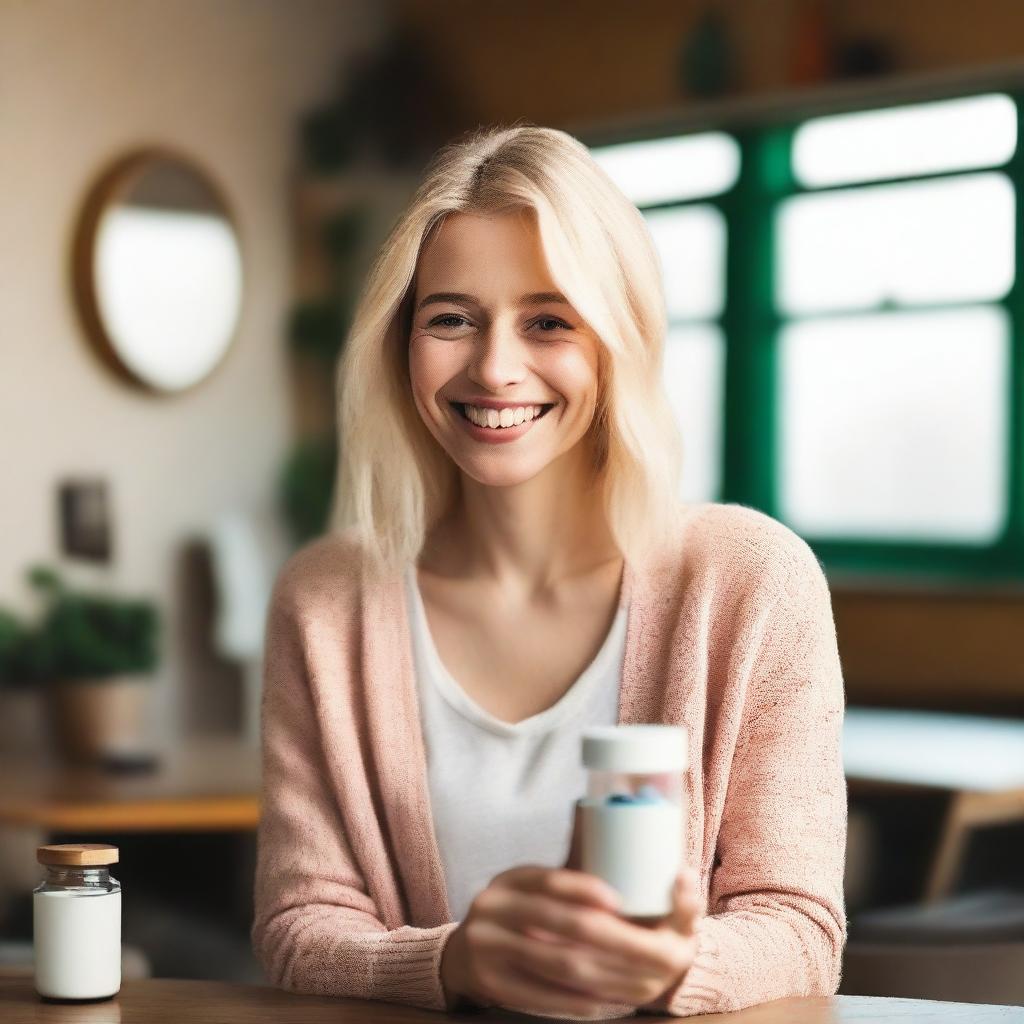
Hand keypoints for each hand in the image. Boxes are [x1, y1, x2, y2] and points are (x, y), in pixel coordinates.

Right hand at [439, 802, 703, 1016]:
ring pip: (555, 962)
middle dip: (609, 938)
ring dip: (601, 973)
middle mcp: (492, 907)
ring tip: (634, 978)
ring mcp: (486, 946)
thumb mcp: (528, 891)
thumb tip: (621, 856)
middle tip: (644, 949)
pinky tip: (601, 1001)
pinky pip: (540, 995)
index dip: (586, 889)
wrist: (462, 954)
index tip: (620, 901)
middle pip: (559, 923)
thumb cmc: (515, 917)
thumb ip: (565, 884)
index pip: (549, 879)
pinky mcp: (489, 982)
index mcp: (509, 879)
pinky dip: (575, 1000)